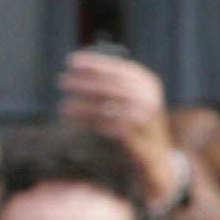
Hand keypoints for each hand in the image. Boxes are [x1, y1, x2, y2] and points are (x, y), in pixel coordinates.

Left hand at [57, 49, 181, 207]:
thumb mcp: (130, 98)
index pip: (119, 67)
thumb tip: (78, 68)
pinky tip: (72, 122)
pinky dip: (88, 123)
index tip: (71, 61)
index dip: (94, 63)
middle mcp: (149, 98)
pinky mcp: (137, 139)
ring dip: (83, 104)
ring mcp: (146, 119)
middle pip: (112, 85)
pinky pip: (108, 127)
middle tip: (62, 81)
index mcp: (148, 83)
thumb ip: (109, 83)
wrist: (157, 158)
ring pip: (109, 106)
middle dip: (85, 82)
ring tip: (63, 106)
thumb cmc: (136, 124)